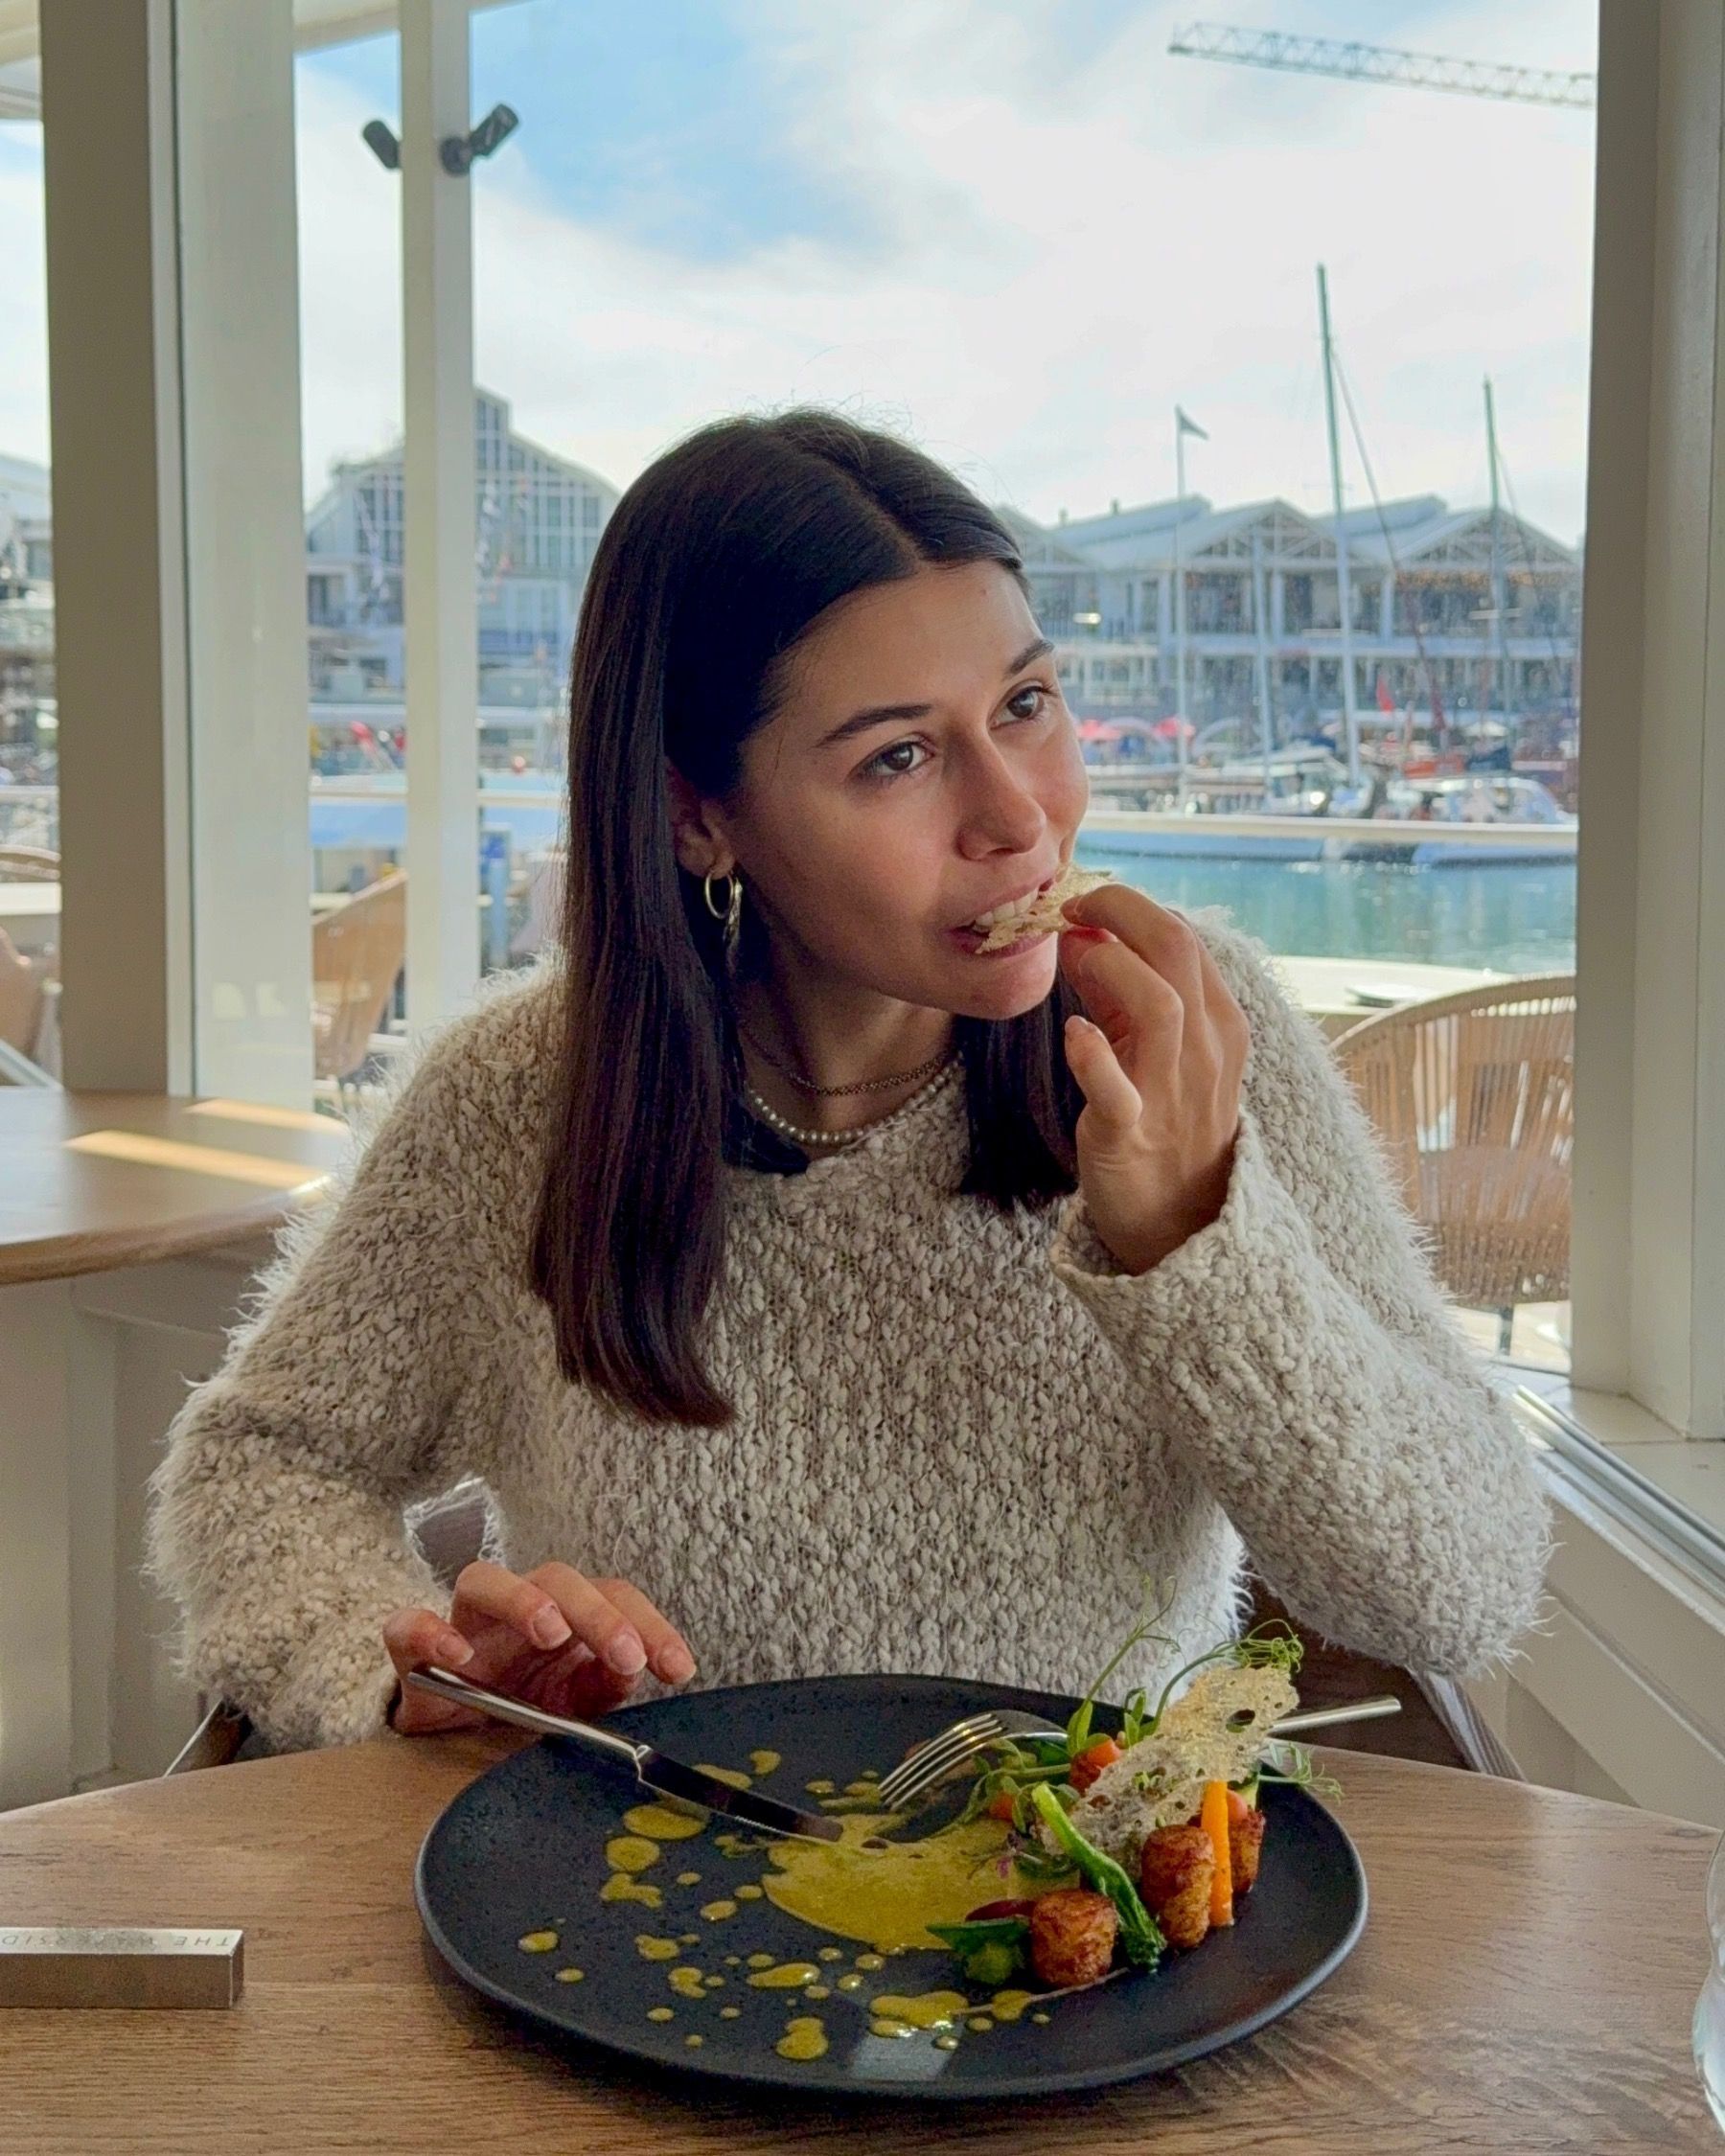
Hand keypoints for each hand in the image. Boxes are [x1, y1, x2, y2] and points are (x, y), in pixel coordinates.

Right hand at [383, 1559, 696, 1735]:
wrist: (444, 1731)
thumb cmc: (516, 1705)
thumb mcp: (572, 1703)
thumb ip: (603, 1684)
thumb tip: (631, 1673)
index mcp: (566, 1616)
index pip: (614, 1598)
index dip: (652, 1627)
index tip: (679, 1669)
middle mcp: (517, 1606)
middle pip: (559, 1579)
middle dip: (599, 1615)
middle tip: (627, 1656)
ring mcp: (464, 1621)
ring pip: (485, 1579)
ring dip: (523, 1600)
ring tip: (551, 1632)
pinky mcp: (413, 1648)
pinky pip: (409, 1626)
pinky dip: (431, 1633)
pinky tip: (459, 1658)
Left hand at [1056, 886, 1248, 1275]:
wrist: (1183, 1221)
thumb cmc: (1166, 1121)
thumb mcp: (1158, 1048)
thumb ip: (1122, 993)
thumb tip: (1080, 935)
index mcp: (1219, 1021)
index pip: (1184, 938)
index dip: (1130, 908)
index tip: (1084, 902)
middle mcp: (1206, 1049)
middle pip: (1177, 951)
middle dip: (1121, 911)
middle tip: (1071, 906)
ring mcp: (1174, 1091)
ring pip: (1161, 1005)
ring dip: (1111, 966)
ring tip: (1072, 955)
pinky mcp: (1133, 1133)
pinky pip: (1118, 1089)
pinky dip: (1093, 1055)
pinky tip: (1073, 1032)